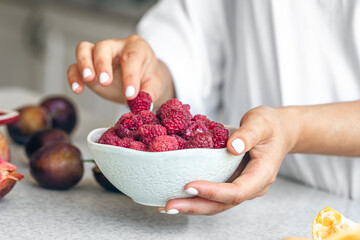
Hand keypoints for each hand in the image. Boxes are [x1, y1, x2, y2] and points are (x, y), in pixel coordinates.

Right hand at [67, 35, 174, 106]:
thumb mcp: (155, 85)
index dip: (130, 75)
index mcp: (137, 47)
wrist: (143, 79)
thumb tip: (142, 105)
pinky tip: (78, 89)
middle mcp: (116, 47)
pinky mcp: (88, 67)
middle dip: (103, 63)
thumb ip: (149, 93)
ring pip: (84, 49)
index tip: (130, 94)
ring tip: (89, 80)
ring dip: (84, 64)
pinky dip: (74, 77)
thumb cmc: (149, 78)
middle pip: (104, 47)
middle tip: (105, 82)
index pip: (132, 57)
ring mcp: (100, 55)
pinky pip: (75, 66)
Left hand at [160, 106, 298, 214]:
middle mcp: (252, 186)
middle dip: (195, 206)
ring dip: (192, 206)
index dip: (213, 192)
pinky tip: (178, 196)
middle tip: (169, 206)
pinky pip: (214, 195)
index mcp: (262, 174)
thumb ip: (248, 134)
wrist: (279, 131)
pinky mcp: (232, 182)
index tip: (189, 186)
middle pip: (223, 204)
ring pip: (217, 204)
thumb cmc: (270, 125)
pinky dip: (196, 198)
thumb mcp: (261, 123)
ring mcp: (242, 186)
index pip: (237, 191)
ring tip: (167, 206)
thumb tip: (232, 147)